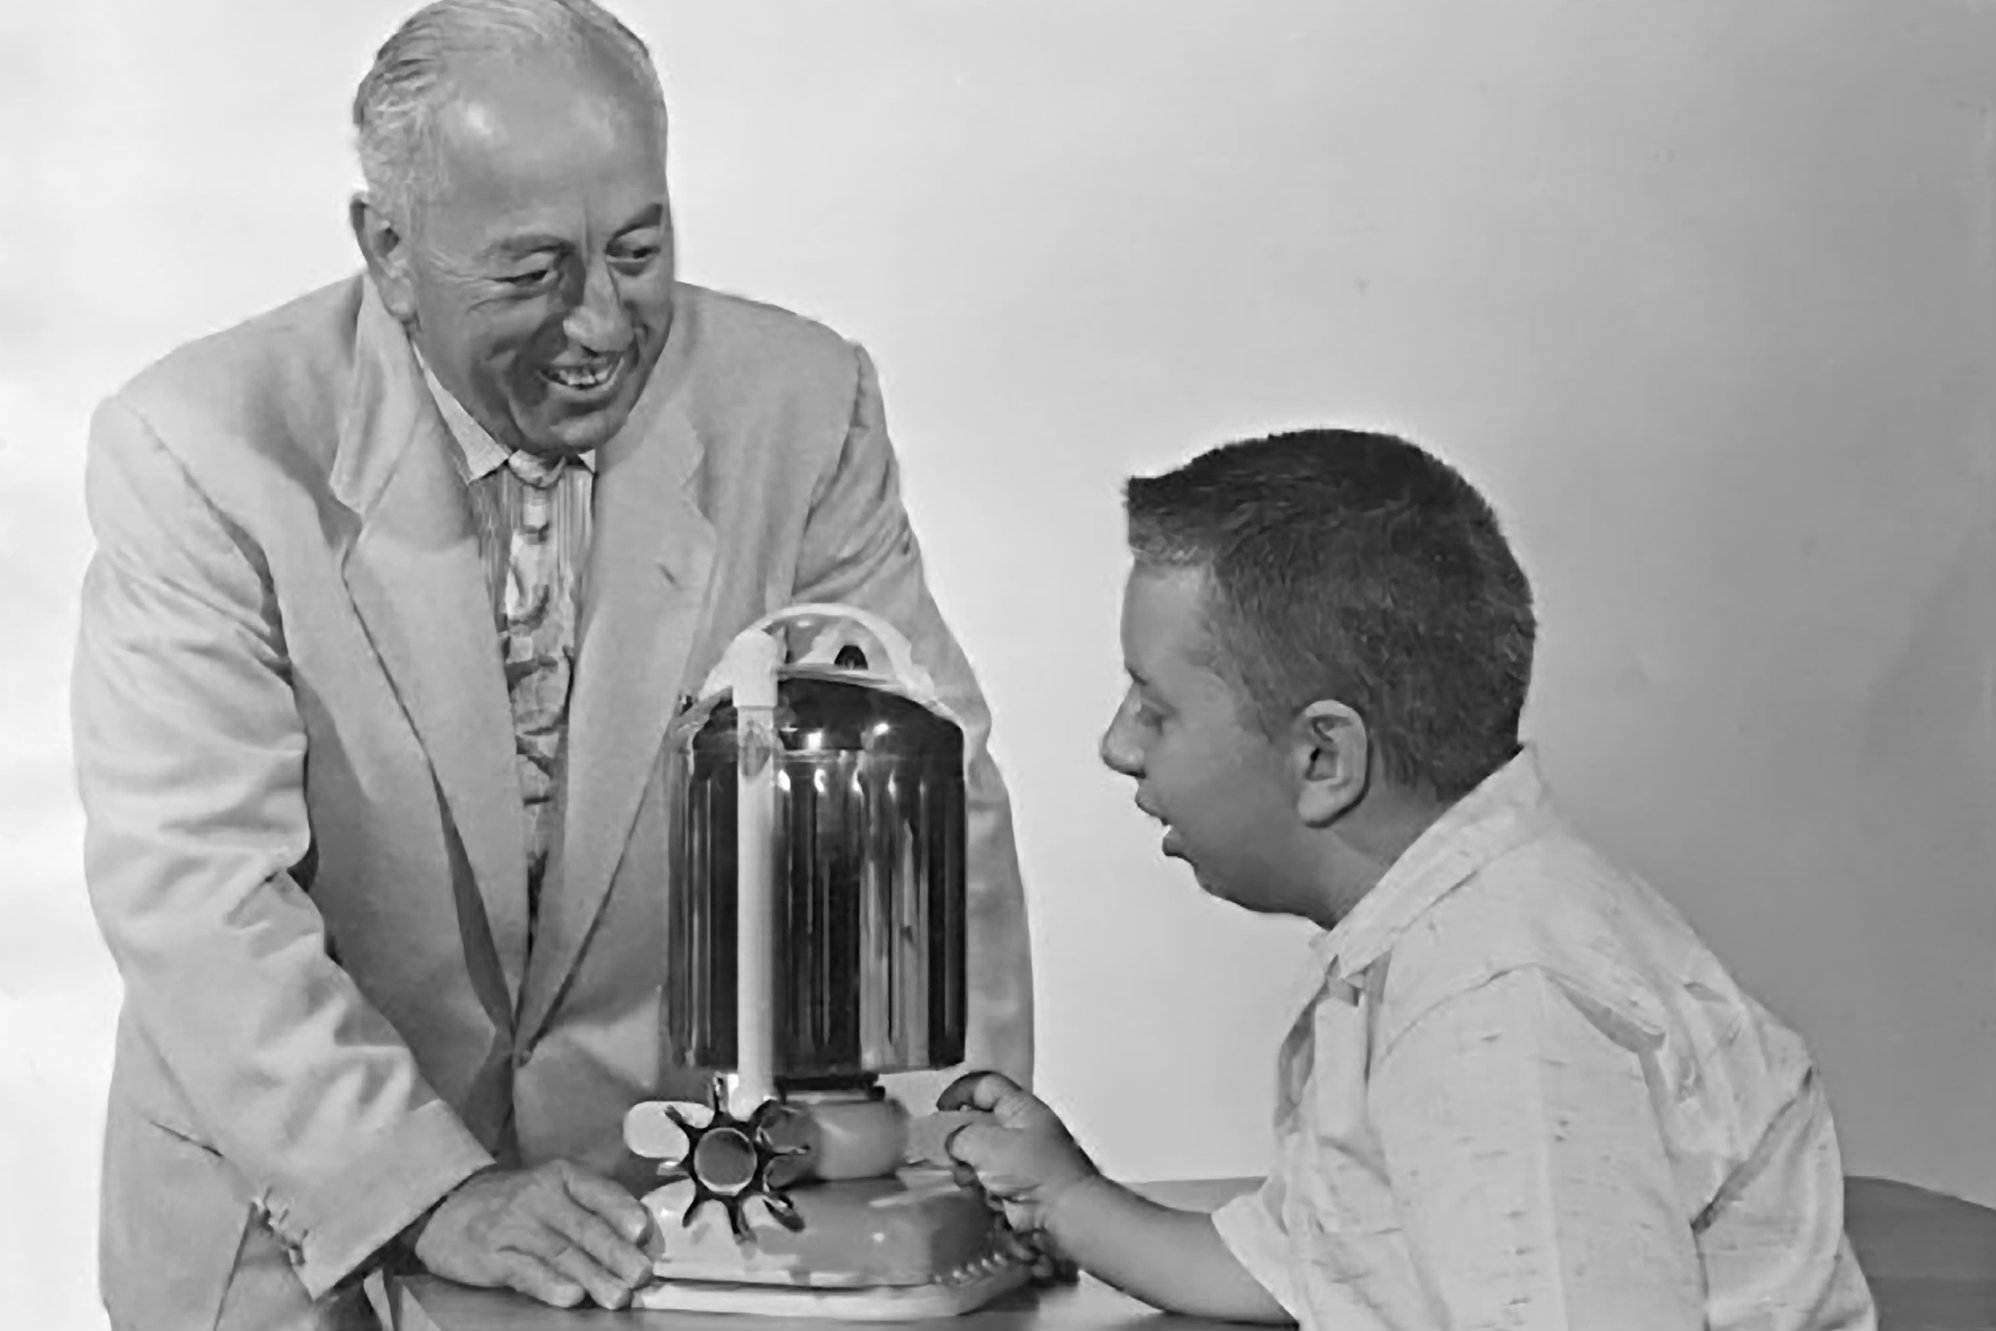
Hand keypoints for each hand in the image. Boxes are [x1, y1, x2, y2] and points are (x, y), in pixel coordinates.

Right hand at [407, 1161, 654, 1309]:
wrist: (447, 1205)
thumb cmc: (515, 1202)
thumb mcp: (553, 1189)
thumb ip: (591, 1209)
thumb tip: (638, 1240)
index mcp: (562, 1176)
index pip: (599, 1192)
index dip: (623, 1212)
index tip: (643, 1232)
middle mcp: (540, 1197)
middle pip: (585, 1228)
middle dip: (617, 1254)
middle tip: (641, 1276)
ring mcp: (515, 1227)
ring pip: (561, 1253)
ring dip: (593, 1277)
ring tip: (618, 1296)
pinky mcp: (491, 1256)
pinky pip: (525, 1272)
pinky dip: (550, 1285)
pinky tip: (572, 1297)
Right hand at [936, 1071, 1098, 1237]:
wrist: (1064, 1212)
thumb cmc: (1034, 1170)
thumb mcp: (987, 1143)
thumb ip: (960, 1136)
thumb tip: (952, 1143)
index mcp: (1020, 1108)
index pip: (986, 1085)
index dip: (961, 1092)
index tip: (940, 1109)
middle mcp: (1022, 1131)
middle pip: (979, 1125)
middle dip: (962, 1141)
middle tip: (953, 1152)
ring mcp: (1020, 1161)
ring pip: (980, 1158)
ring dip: (970, 1170)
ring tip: (973, 1180)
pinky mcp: (1017, 1187)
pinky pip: (988, 1183)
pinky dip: (982, 1190)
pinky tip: (986, 1196)